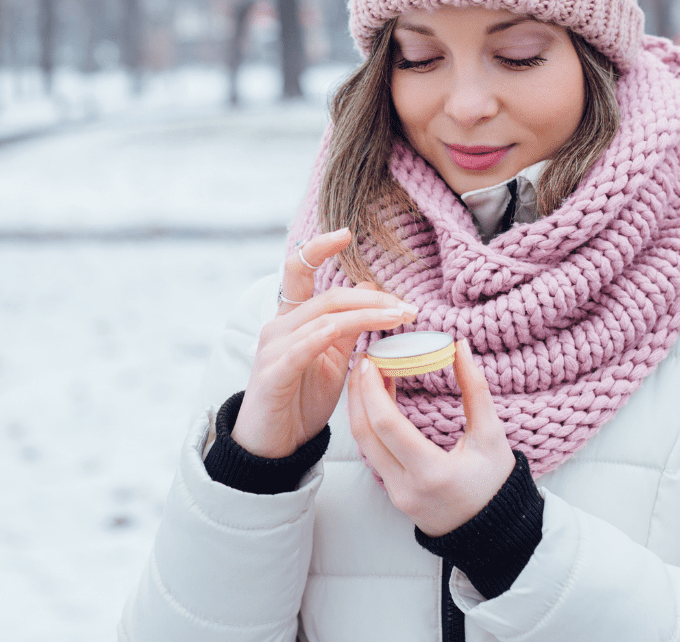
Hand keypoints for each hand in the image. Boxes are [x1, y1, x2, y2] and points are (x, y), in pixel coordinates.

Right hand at [231, 228, 418, 458]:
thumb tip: (367, 286)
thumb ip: (346, 325)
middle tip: (407, 307)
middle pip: (328, 297)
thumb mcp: (331, 359)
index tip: (346, 233)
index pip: (298, 270)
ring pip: (323, 318)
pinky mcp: (273, 373)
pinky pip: (302, 348)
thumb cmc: (300, 401)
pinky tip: (349, 331)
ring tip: (398, 318)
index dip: (318, 248)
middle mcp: (278, 327)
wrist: (273, 446)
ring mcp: (273, 349)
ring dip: (365, 315)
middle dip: (372, 298)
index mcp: (291, 320)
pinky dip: (326, 336)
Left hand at [347, 339, 515, 536]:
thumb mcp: (491, 435)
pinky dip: (370, 424)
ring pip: (363, 444)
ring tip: (369, 376)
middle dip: (359, 393)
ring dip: (361, 408)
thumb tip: (460, 346)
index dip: (373, 390)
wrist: (494, 532)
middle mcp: (406, 487)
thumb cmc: (496, 483)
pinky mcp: (392, 494)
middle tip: (364, 360)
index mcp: (431, 473)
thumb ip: (475, 389)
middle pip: (365, 434)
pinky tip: (378, 401)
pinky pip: (372, 454)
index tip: (371, 361)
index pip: (387, 426)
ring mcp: (395, 494)